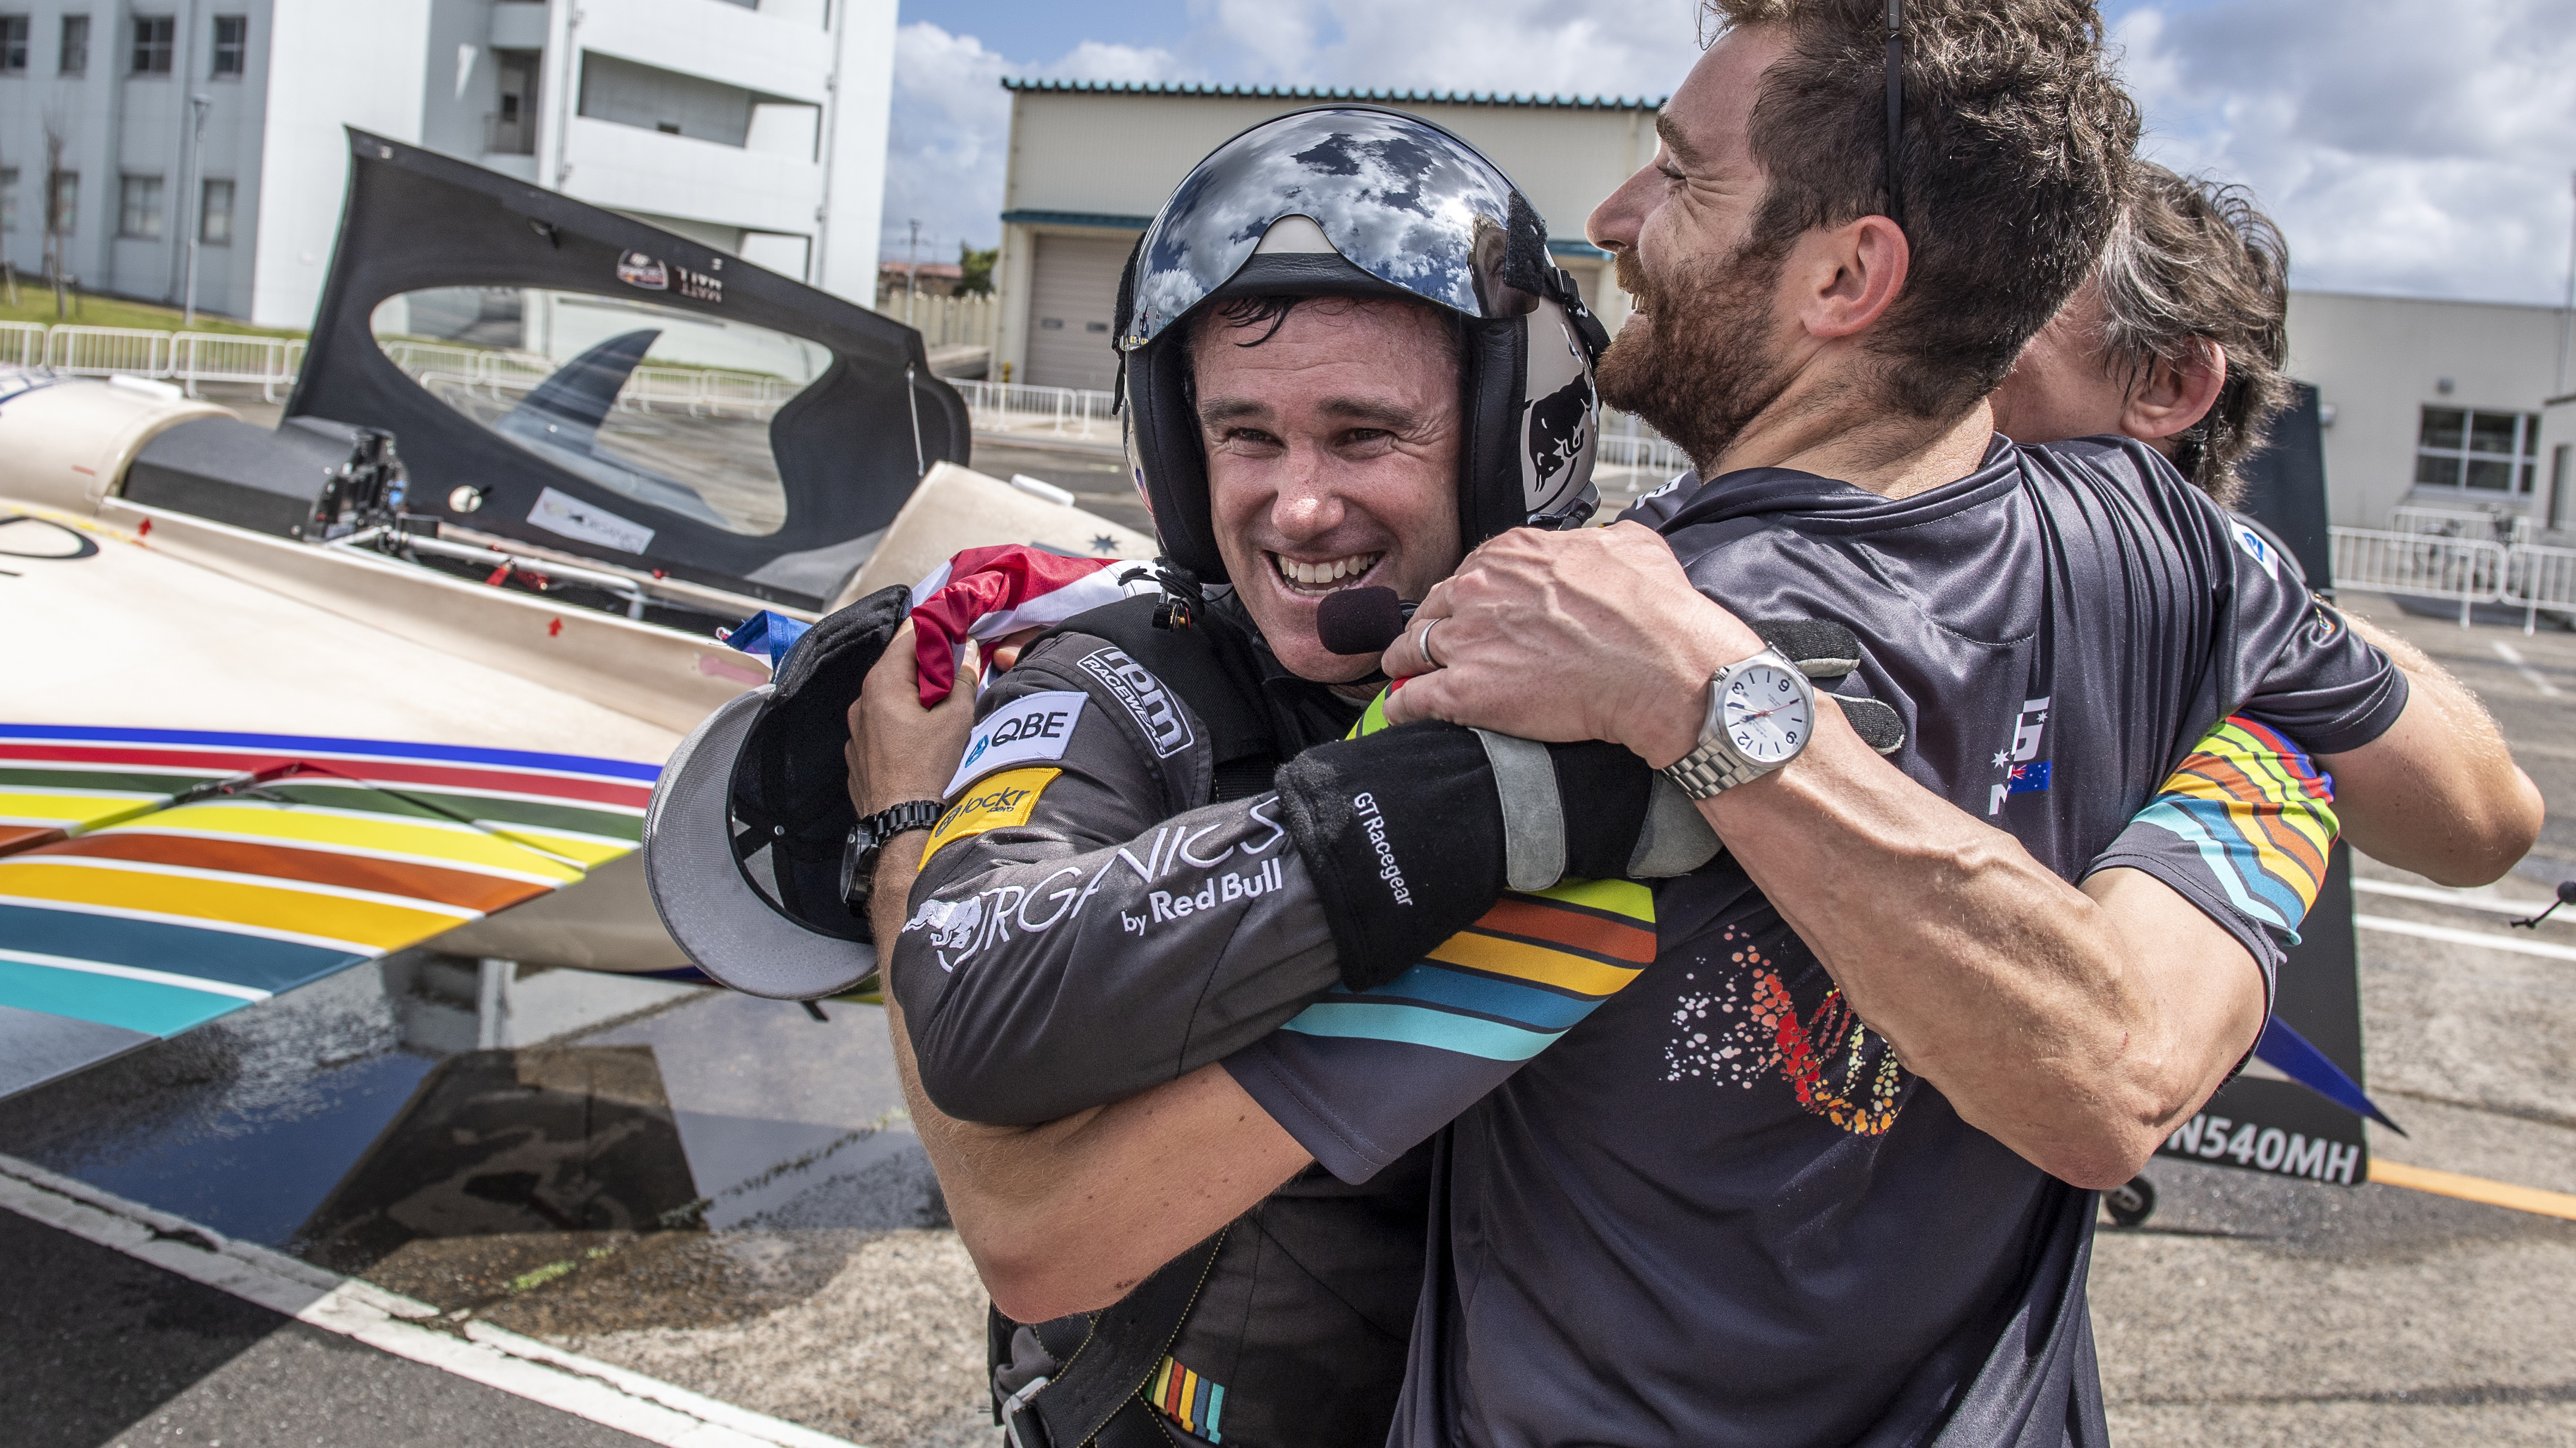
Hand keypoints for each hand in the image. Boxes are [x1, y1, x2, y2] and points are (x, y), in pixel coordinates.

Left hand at [847, 621, 981, 817]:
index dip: (935, 626)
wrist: (902, 825)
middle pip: (897, 665)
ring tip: (943, 703)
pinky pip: (881, 723)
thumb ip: (963, 680)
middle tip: (957, 664)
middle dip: (927, 662)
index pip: (908, 635)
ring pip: (888, 696)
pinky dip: (900, 719)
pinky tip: (922, 736)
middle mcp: (862, 701)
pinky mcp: (858, 753)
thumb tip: (968, 655)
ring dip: (915, 692)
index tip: (955, 624)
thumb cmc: (929, 770)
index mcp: (883, 683)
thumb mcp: (957, 719)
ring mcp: (856, 729)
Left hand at [1377, 523, 1764, 766]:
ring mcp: (1468, 639)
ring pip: (1411, 649)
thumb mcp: (1632, 546)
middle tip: (1433, 647)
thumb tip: (1600, 543)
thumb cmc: (1656, 612)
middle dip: (1431, 628)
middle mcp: (1480, 588)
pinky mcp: (1465, 691)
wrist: (1662, 668)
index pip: (1468, 573)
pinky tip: (1404, 714)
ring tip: (1410, 678)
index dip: (1467, 599)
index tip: (1470, 615)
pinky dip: (1404, 707)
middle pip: (1433, 608)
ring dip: (1410, 664)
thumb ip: (1599, 540)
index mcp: (1513, 554)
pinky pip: (1411, 700)